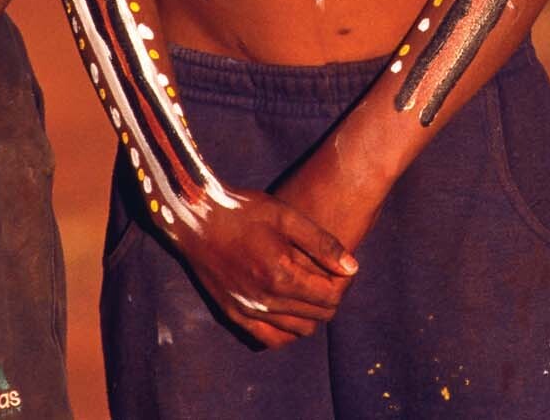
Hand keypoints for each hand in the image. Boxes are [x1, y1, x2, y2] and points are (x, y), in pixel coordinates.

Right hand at [171, 188, 357, 347]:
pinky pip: (269, 339)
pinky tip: (290, 310)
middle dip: (331, 300)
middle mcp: (264, 300)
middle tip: (329, 279)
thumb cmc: (244, 211)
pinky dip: (286, 330)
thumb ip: (322, 244)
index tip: (341, 269)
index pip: (330, 298)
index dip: (343, 284)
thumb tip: (352, 269)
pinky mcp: (233, 315)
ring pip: (297, 331)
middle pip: (317, 316)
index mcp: (281, 274)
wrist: (196, 218)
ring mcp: (247, 311)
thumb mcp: (287, 217)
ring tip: (310, 290)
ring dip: (311, 315)